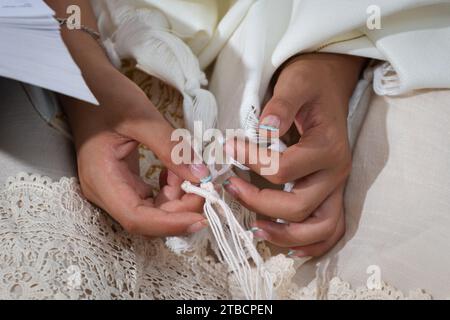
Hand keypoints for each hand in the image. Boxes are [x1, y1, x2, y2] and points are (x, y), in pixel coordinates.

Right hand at [62, 66, 209, 236]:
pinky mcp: (123, 180)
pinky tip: (175, 168)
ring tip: (189, 169)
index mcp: (102, 179)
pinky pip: (151, 196)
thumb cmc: (106, 95)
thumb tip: (201, 176)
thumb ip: (172, 148)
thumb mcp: (142, 117)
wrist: (85, 83)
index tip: (201, 217)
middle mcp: (105, 191)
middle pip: (147, 218)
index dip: (170, 224)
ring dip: (177, 196)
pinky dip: (170, 188)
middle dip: (180, 209)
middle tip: (205, 187)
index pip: (137, 219)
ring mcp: (113, 187)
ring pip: (152, 209)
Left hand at [224, 53, 366, 256]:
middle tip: (230, 188)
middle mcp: (336, 172)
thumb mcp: (295, 84)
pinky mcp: (333, 194)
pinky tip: (288, 246)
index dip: (250, 163)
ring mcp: (337, 187)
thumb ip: (281, 105)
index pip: (283, 170)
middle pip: (299, 207)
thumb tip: (264, 129)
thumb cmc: (310, 85)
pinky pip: (331, 231)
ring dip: (286, 235)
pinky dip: (311, 244)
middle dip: (259, 203)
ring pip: (320, 229)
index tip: (228, 147)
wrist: (330, 85)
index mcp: (326, 146)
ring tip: (255, 229)